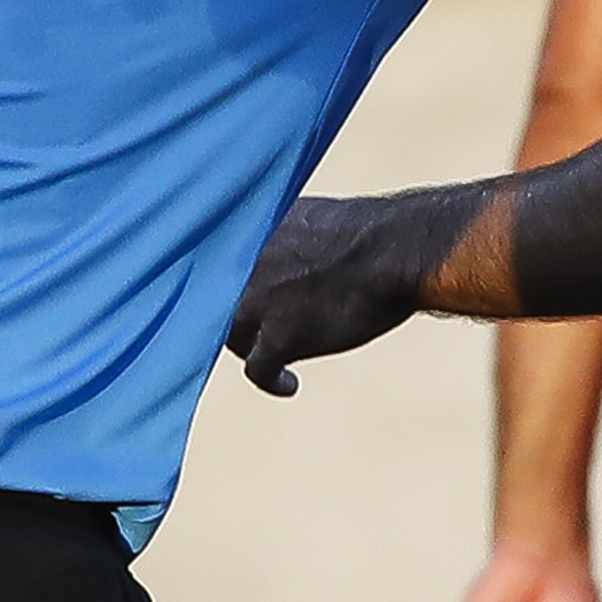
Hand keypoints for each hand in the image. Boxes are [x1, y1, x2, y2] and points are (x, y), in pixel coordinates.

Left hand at [224, 196, 427, 394]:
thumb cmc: (364, 230)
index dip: (224, 283)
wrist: (390, 249)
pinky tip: (289, 384)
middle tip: (260, 326)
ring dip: (252, 347)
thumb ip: (278, 238)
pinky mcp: (277, 338)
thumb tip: (278, 255)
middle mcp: (238, 267)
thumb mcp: (303, 218)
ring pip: (234, 337)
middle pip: (215, 302)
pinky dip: (273, 380)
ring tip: (275, 358)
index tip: (244, 295)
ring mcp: (255, 303)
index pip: (211, 264)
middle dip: (236, 315)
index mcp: (244, 233)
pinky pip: (258, 370)